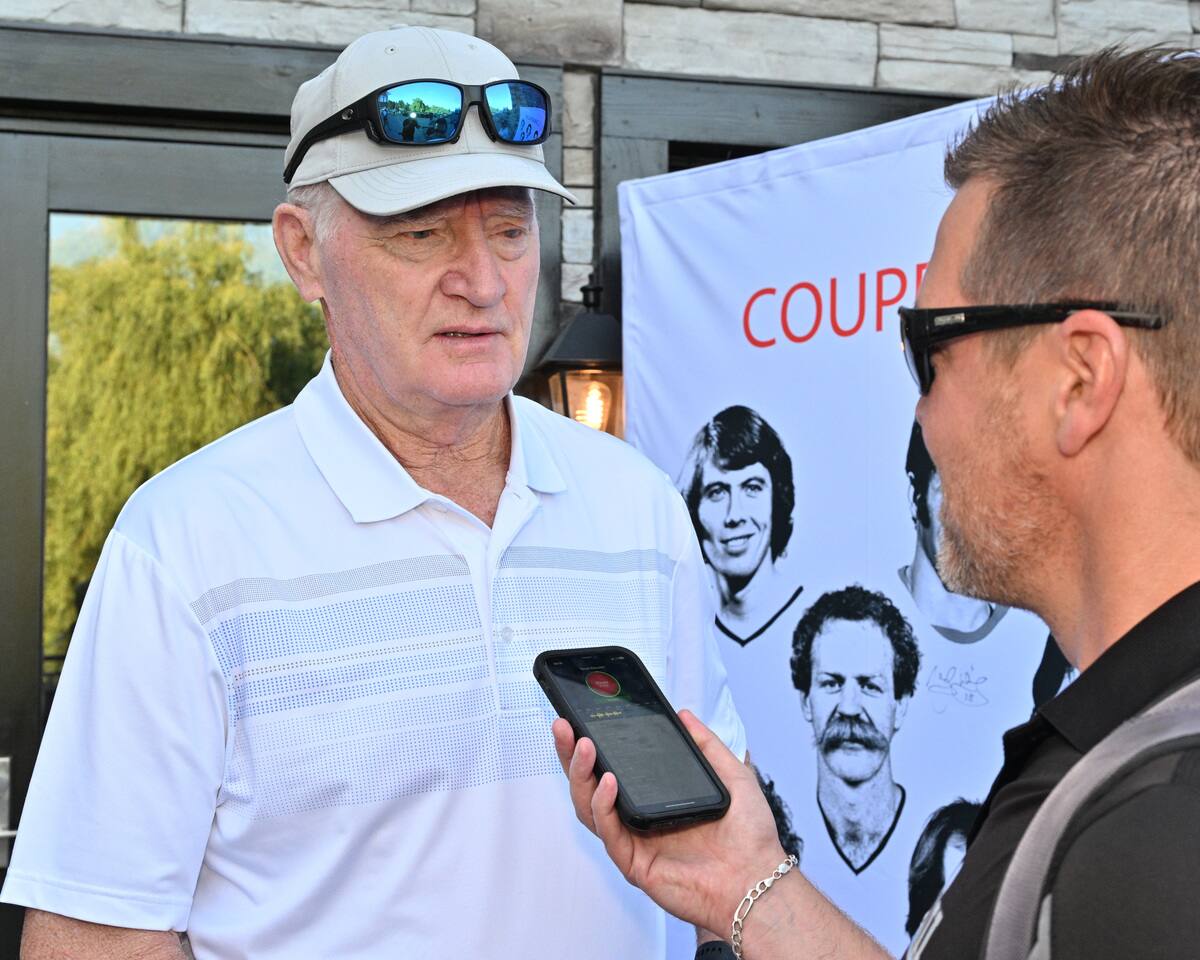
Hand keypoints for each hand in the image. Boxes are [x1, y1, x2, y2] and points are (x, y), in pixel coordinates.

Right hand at [552, 711, 786, 934]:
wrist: (758, 880)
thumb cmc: (749, 838)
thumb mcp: (732, 776)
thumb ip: (707, 745)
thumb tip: (685, 716)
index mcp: (656, 798)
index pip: (614, 767)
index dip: (595, 744)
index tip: (582, 718)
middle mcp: (639, 818)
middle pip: (591, 785)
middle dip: (572, 755)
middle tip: (566, 727)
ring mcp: (634, 841)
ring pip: (590, 808)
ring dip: (582, 775)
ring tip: (585, 747)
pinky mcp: (634, 863)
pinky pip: (610, 832)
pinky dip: (603, 806)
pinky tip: (608, 783)